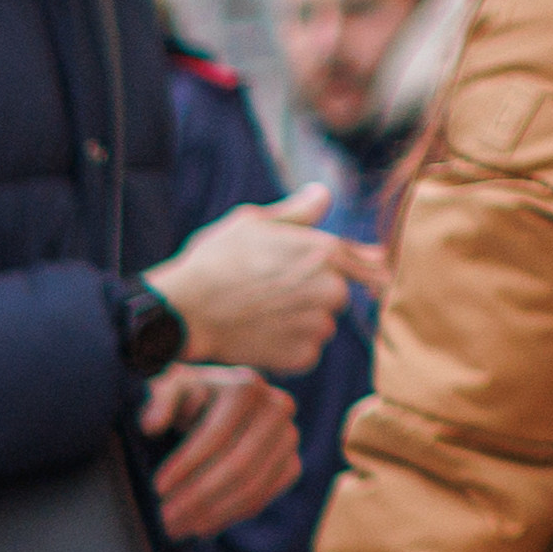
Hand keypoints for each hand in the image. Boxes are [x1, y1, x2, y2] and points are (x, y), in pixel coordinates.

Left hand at [136, 361, 305, 541]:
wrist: (219, 404)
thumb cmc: (187, 397)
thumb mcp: (169, 390)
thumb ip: (159, 401)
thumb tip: (151, 425)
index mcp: (246, 387)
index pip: (216, 434)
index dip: (187, 464)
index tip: (157, 488)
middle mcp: (276, 409)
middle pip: (238, 465)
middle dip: (198, 496)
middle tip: (165, 518)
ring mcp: (289, 439)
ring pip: (252, 486)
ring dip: (213, 513)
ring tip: (178, 528)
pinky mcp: (291, 464)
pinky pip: (262, 498)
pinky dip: (230, 516)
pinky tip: (201, 526)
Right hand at [152, 200, 378, 369]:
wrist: (184, 312)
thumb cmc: (214, 261)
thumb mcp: (252, 222)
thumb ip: (297, 212)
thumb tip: (324, 194)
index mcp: (327, 250)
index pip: (369, 261)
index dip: (362, 267)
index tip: (357, 274)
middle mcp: (332, 288)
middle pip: (337, 295)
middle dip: (314, 295)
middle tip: (272, 294)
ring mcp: (318, 326)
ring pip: (321, 325)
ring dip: (301, 323)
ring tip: (261, 316)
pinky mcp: (303, 357)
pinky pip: (306, 352)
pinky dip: (287, 348)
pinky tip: (259, 336)